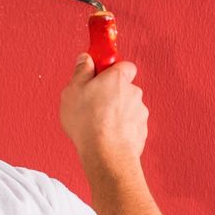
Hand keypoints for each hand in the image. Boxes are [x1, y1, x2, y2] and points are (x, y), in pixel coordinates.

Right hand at [59, 52, 147, 176]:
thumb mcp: (73, 90)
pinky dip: (121, 129)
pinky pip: (130, 125)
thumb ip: (81, 71)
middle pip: (124, 87)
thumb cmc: (88, 122)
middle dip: (111, 93)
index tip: (99, 73)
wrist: (106, 154)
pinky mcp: (141, 131)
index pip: (123, 64)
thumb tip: (85, 59)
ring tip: (98, 124)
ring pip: (127, 108)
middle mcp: (133, 93)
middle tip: (93, 102)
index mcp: (118, 79)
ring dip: (116, 113)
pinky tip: (106, 136)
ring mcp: (140, 113)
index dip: (111, 69)